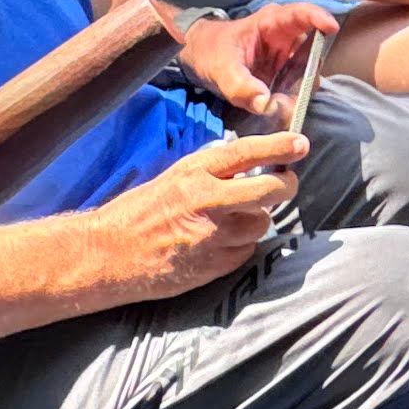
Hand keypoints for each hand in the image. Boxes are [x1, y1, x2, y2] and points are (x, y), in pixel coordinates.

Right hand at [99, 132, 305, 299]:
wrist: (108, 254)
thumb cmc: (137, 212)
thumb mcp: (172, 178)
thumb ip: (209, 171)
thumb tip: (245, 162)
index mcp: (195, 174)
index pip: (248, 153)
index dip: (279, 147)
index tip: (300, 144)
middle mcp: (208, 202)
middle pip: (269, 191)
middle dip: (285, 186)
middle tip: (285, 183)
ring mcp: (214, 236)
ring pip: (261, 223)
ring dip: (257, 219)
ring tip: (236, 217)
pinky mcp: (214, 265)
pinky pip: (246, 250)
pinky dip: (241, 245)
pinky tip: (221, 242)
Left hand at [179, 0, 339, 115]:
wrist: (199, 57)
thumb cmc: (211, 51)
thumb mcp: (222, 69)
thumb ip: (242, 86)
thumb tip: (267, 104)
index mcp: (271, 23)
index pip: (300, 14)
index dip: (319, 18)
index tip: (331, 28)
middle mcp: (285, 38)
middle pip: (312, 50)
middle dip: (309, 75)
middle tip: (296, 96)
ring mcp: (286, 56)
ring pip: (307, 72)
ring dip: (299, 91)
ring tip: (281, 107)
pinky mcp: (283, 73)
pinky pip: (296, 85)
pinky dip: (291, 99)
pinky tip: (278, 109)